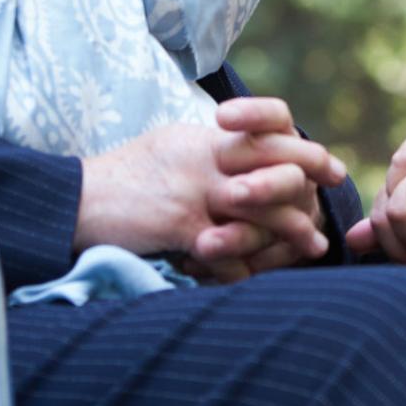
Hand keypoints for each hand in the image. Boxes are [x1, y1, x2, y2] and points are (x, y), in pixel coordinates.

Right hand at [77, 97, 345, 282]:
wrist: (76, 200)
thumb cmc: (121, 179)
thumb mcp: (168, 149)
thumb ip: (208, 153)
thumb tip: (244, 155)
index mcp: (204, 138)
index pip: (268, 128)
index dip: (304, 146)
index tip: (328, 166)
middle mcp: (205, 157)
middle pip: (277, 162)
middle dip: (310, 183)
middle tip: (329, 202)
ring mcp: (196, 190)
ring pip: (263, 207)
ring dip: (291, 229)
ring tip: (312, 245)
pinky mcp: (181, 223)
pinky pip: (228, 250)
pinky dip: (244, 268)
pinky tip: (257, 277)